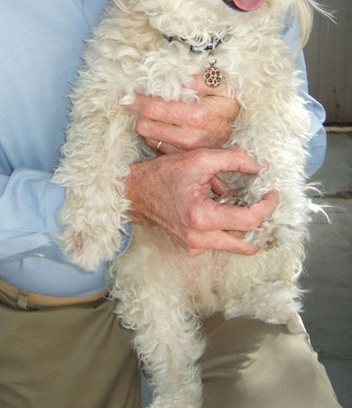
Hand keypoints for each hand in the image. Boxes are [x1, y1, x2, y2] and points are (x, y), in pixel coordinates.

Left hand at [124, 75, 239, 151]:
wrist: (236, 128)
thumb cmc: (225, 102)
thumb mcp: (221, 84)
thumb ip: (201, 79)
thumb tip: (180, 78)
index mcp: (196, 116)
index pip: (153, 108)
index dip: (134, 99)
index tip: (124, 93)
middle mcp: (190, 137)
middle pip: (144, 125)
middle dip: (139, 111)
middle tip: (138, 99)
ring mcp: (185, 151)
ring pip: (147, 136)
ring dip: (146, 123)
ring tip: (154, 112)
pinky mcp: (181, 158)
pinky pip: (155, 145)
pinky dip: (155, 134)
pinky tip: (163, 125)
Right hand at [125, 147, 276, 255]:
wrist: (135, 193)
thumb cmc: (163, 175)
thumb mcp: (200, 159)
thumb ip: (233, 160)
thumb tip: (260, 165)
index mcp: (202, 217)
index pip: (250, 220)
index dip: (267, 207)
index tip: (273, 194)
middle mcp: (199, 239)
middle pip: (247, 241)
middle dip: (258, 221)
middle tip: (262, 202)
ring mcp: (194, 247)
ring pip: (233, 242)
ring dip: (239, 221)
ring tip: (228, 195)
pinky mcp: (191, 248)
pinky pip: (218, 241)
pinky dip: (224, 224)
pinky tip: (214, 204)